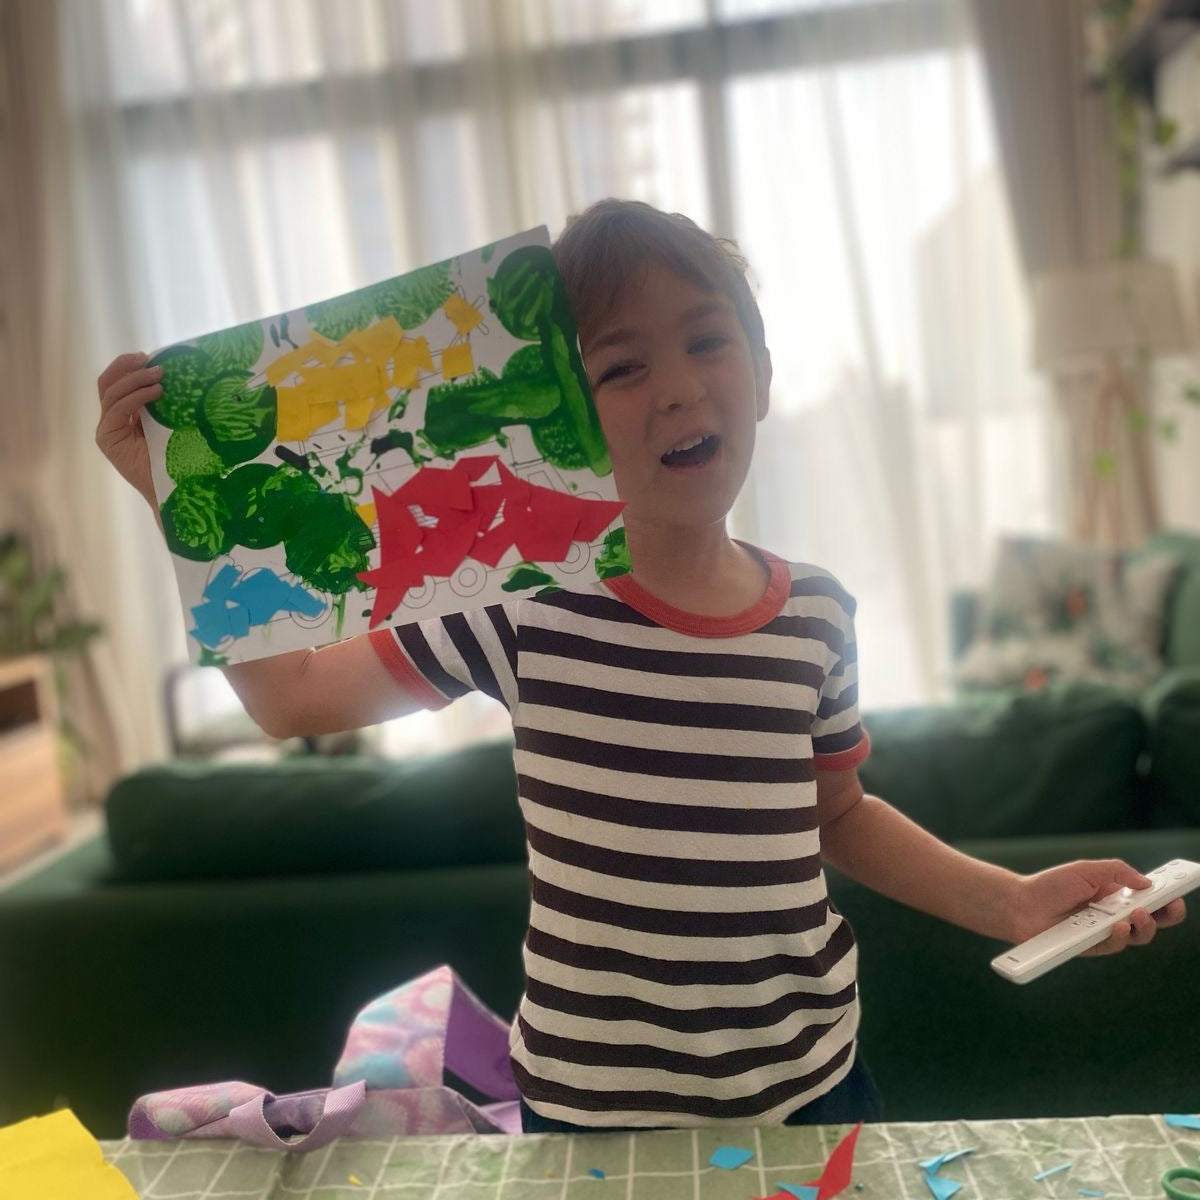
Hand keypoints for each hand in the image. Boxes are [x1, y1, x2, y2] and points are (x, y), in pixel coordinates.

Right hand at [95, 352, 162, 504]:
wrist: (174, 488)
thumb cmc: (178, 457)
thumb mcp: (169, 422)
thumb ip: (162, 403)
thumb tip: (174, 374)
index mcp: (124, 415)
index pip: (116, 383)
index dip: (126, 366)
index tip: (147, 356)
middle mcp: (111, 421)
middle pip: (107, 384)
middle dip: (125, 367)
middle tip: (148, 359)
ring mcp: (107, 430)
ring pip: (111, 394)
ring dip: (135, 380)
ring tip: (159, 375)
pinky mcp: (108, 440)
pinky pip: (117, 410)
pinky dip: (135, 397)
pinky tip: (156, 392)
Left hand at [1010, 859, 1186, 956]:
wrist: (1021, 904)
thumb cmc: (1051, 885)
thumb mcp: (1086, 869)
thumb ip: (1117, 871)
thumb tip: (1147, 882)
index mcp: (1117, 894)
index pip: (1150, 897)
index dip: (1167, 895)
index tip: (1180, 889)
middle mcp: (1115, 915)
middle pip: (1154, 920)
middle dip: (1169, 915)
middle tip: (1172, 906)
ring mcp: (1105, 932)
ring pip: (1139, 936)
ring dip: (1145, 926)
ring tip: (1138, 914)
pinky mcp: (1093, 947)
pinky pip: (1115, 946)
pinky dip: (1120, 937)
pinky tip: (1118, 927)